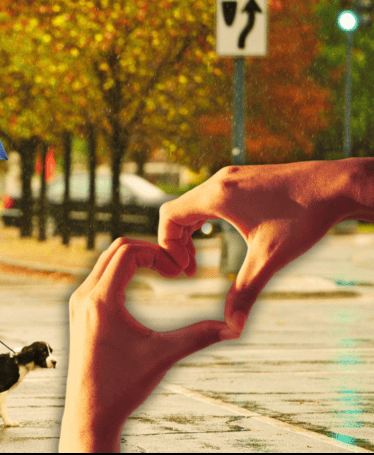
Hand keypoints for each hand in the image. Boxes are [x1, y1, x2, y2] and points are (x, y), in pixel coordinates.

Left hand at [59, 238, 238, 451]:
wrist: (89, 413)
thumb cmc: (123, 386)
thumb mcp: (164, 356)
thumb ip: (200, 336)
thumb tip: (237, 327)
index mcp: (101, 301)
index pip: (128, 252)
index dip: (159, 253)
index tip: (180, 271)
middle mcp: (83, 296)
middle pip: (115, 249)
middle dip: (149, 251)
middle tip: (175, 267)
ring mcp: (77, 303)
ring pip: (106, 261)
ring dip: (135, 259)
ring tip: (164, 271)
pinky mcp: (79, 312)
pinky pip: (100, 276)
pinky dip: (122, 271)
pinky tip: (143, 285)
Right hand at [158, 161, 357, 331]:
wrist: (339, 185)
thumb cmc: (305, 217)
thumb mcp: (270, 258)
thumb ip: (245, 290)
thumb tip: (232, 327)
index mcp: (217, 196)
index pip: (169, 216)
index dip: (167, 245)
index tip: (183, 271)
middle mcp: (219, 181)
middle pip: (177, 210)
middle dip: (176, 243)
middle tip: (189, 271)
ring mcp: (233, 176)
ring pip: (194, 203)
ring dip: (190, 232)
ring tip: (199, 259)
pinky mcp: (245, 178)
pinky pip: (210, 198)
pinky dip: (205, 219)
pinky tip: (220, 237)